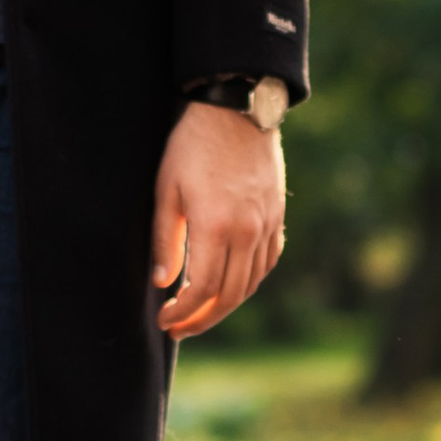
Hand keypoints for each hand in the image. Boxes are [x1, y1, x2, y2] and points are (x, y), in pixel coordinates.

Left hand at [153, 101, 285, 338]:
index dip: (184, 313)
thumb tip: (163, 283)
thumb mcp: (167, 190)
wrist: (237, 111)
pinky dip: (249, 281)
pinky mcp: (277, 217)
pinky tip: (231, 284)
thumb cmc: (192, 146)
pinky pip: (267, 263)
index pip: (204, 290)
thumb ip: (165, 240)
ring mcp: (267, 225)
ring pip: (251, 283)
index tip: (165, 320)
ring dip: (226, 305)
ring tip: (202, 311)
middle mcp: (247, 232)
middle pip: (230, 296)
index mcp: (216, 226)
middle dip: (203, 319)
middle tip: (180, 328)